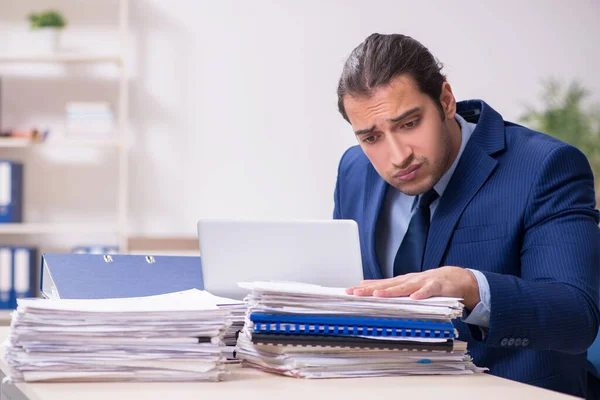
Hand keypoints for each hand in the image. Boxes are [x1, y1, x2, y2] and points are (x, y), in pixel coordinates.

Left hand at [345, 266, 480, 309]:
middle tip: (356, 292)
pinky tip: (415, 297)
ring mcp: (422, 282)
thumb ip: (388, 286)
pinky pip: (429, 291)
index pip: (379, 285)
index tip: (349, 291)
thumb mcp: (406, 284)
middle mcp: (409, 280)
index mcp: (401, 281)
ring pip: (405, 287)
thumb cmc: (428, 282)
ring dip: (392, 291)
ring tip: (379, 294)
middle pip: (388, 285)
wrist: (455, 278)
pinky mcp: (437, 286)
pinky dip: (422, 294)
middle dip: (371, 289)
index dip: (364, 288)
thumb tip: (366, 285)